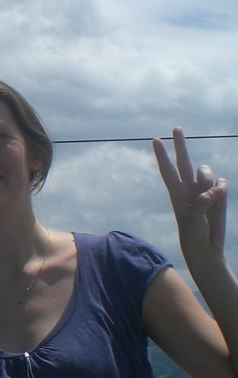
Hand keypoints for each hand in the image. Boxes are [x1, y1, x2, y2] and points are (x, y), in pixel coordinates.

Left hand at [153, 127, 228, 272]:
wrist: (208, 249)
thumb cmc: (194, 236)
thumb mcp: (193, 221)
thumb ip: (202, 203)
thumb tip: (216, 189)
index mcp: (176, 194)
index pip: (167, 171)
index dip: (162, 155)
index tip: (155, 139)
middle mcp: (189, 188)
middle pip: (184, 161)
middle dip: (180, 144)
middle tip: (176, 128)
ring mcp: (205, 190)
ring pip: (205, 171)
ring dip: (207, 179)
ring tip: (208, 198)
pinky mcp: (220, 194)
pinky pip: (222, 182)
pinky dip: (222, 188)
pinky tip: (219, 199)